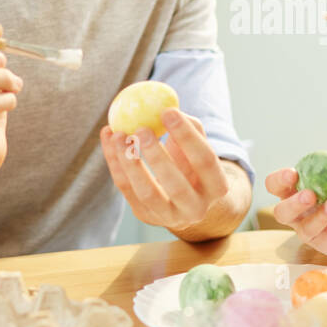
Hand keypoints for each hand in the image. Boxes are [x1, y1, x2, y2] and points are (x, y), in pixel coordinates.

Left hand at [100, 109, 230, 233]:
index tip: (168, 111)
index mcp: (217, 188)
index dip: (187, 136)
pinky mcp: (146, 215)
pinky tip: (109, 139)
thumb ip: (190, 128)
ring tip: (118, 134)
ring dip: (129, 161)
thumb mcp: (200, 147)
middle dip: (157, 156)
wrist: (188, 201)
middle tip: (141, 129)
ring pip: (146, 192)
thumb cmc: (194, 164)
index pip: (205, 160)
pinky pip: (126, 189)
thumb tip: (169, 108)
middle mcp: (196, 209)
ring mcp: (169, 217)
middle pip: (176, 185)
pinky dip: (115, 163)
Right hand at [264, 167, 326, 256]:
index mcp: (288, 194)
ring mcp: (306, 232)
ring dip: (320, 216)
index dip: (278, 180)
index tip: (293, 173)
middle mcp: (292, 216)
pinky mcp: (323, 244)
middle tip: (310, 195)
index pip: (273, 185)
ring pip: (307, 229)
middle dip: (294, 204)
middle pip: (281, 213)